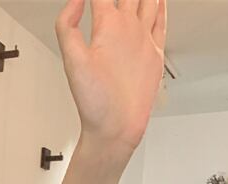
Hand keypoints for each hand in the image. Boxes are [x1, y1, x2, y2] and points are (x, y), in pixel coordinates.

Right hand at [55, 0, 166, 155]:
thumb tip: (74, 1)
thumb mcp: (71, 61)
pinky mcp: (157, 54)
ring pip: (149, 1)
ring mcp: (147, 39)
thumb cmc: (98, 101)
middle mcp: (131, 27)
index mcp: (109, 25)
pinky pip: (161, 21)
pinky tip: (160, 2)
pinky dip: (161, 6)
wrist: (119, 127)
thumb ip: (66, 26)